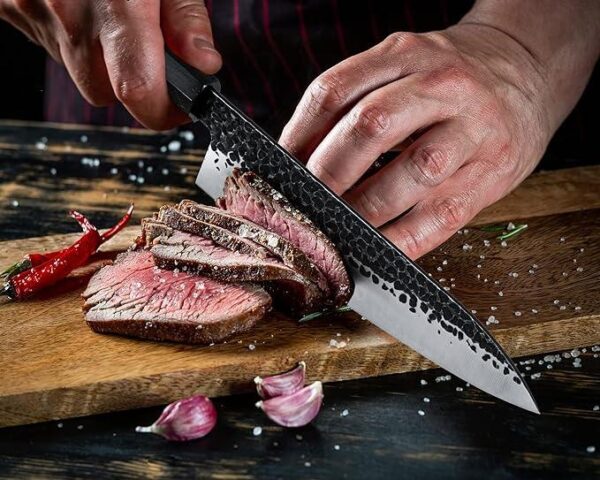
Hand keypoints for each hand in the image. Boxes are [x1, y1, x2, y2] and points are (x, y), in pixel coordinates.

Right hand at [0, 0, 220, 129]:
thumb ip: (185, 16)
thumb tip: (203, 65)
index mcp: (115, 0)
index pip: (138, 90)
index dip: (164, 110)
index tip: (181, 106)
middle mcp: (65, 9)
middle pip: (104, 91)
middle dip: (132, 82)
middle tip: (149, 51)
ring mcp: (30, 7)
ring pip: (76, 70)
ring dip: (100, 58)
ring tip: (111, 14)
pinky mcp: (10, 5)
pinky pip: (50, 43)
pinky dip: (71, 35)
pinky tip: (81, 3)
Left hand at [279, 24, 550, 258]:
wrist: (528, 72)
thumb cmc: (451, 80)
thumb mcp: (402, 67)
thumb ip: (356, 101)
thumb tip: (298, 159)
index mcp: (405, 54)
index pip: (335, 91)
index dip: (299, 135)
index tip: (280, 170)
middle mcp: (442, 85)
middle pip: (371, 127)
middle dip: (328, 174)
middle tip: (305, 205)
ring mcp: (473, 128)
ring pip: (412, 171)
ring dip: (366, 210)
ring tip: (338, 231)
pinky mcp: (493, 172)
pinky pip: (444, 213)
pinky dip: (406, 239)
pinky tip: (380, 250)